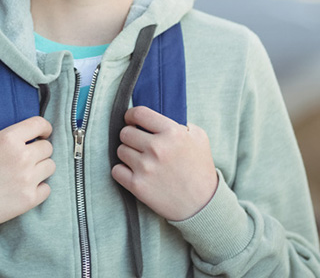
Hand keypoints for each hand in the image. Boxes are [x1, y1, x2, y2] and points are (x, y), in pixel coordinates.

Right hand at [0, 116, 54, 226]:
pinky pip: (47, 187)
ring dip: (41, 167)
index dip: (44, 127)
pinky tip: (26, 186)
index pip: (39, 124)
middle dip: (39, 149)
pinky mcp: (30, 198)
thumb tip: (16, 133)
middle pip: (47, 147)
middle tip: (28, 155)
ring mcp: (28, 179)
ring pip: (51, 166)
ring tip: (28, 171)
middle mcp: (22, 157)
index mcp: (8, 139)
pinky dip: (39, 187)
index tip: (43, 132)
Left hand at [111, 106, 217, 220]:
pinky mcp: (138, 186)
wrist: (203, 205)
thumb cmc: (200, 169)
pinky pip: (116, 170)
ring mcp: (146, 167)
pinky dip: (122, 171)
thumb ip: (178, 122)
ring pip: (120, 150)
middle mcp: (157, 148)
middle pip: (125, 133)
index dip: (131, 116)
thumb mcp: (199, 137)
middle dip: (130, 137)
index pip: (138, 113)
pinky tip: (134, 173)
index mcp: (172, 132)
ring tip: (141, 160)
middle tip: (139, 144)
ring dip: (128, 154)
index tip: (132, 121)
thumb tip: (156, 116)